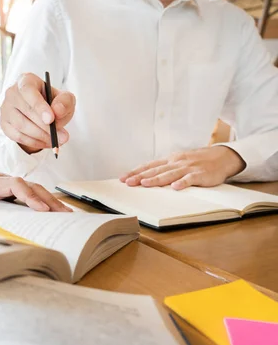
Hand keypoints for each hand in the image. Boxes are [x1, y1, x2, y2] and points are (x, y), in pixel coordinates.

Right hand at [0, 73, 74, 153]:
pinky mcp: (4, 124)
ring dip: (41, 136)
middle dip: (45, 127)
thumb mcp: (64, 98)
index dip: (39, 106)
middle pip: (26, 111)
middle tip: (62, 137)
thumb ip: (64, 102)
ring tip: (57, 141)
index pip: (28, 91)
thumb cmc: (53, 102)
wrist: (41, 111)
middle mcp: (12, 93)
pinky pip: (18, 137)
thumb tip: (57, 111)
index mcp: (26, 81)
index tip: (51, 119)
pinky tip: (47, 143)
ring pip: (21, 126)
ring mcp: (6, 109)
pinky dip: (34, 142)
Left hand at [0, 165, 71, 211]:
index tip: (39, 208)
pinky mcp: (13, 191)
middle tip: (63, 214)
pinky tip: (57, 211)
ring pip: (36, 189)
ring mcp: (10, 186)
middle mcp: (5, 181)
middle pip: (32, 186)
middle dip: (48, 199)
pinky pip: (33, 194)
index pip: (15, 184)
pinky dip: (46, 202)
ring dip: (51, 200)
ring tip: (68, 214)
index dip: (28, 195)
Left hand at [120, 146, 245, 189]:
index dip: (136, 172)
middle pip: (156, 170)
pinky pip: (191, 179)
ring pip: (170, 174)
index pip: (149, 165)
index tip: (123, 178)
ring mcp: (188, 168)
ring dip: (157, 179)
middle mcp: (176, 162)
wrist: (221, 156)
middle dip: (141, 176)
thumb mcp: (178, 161)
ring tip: (145, 184)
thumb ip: (164, 168)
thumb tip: (145, 176)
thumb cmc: (196, 161)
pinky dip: (183, 182)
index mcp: (170, 160)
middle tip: (128, 182)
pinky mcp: (201, 174)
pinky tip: (175, 187)